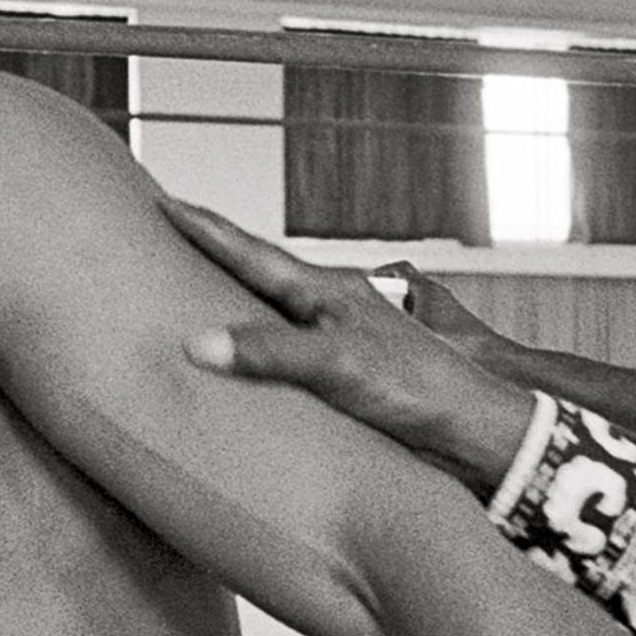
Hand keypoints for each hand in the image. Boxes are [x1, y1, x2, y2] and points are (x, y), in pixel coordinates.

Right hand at [166, 200, 542, 492]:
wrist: (472, 434)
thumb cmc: (421, 389)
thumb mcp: (337, 365)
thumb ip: (268, 354)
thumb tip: (198, 344)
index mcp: (329, 292)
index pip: (252, 254)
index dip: (205, 230)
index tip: (162, 202)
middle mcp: (331, 311)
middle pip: (259, 276)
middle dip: (213, 257)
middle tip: (170, 235)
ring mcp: (339, 345)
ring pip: (272, 317)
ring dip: (234, 304)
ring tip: (193, 296)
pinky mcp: (346, 383)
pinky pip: (285, 360)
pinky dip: (255, 354)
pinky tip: (243, 370)